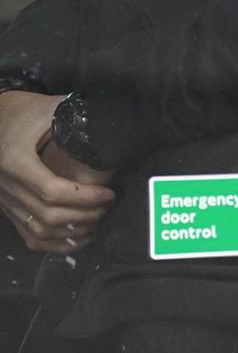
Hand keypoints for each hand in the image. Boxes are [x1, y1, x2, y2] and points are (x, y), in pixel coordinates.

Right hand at [0, 91, 113, 252]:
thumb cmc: (28, 112)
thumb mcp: (51, 109)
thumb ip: (77, 119)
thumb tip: (113, 127)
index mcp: (16, 160)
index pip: (53, 191)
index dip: (86, 197)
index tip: (110, 193)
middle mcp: (6, 185)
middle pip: (49, 215)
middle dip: (85, 215)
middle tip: (109, 206)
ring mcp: (6, 200)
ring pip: (39, 231)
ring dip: (72, 232)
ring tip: (99, 221)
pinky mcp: (9, 209)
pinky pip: (29, 236)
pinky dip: (55, 243)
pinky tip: (80, 237)